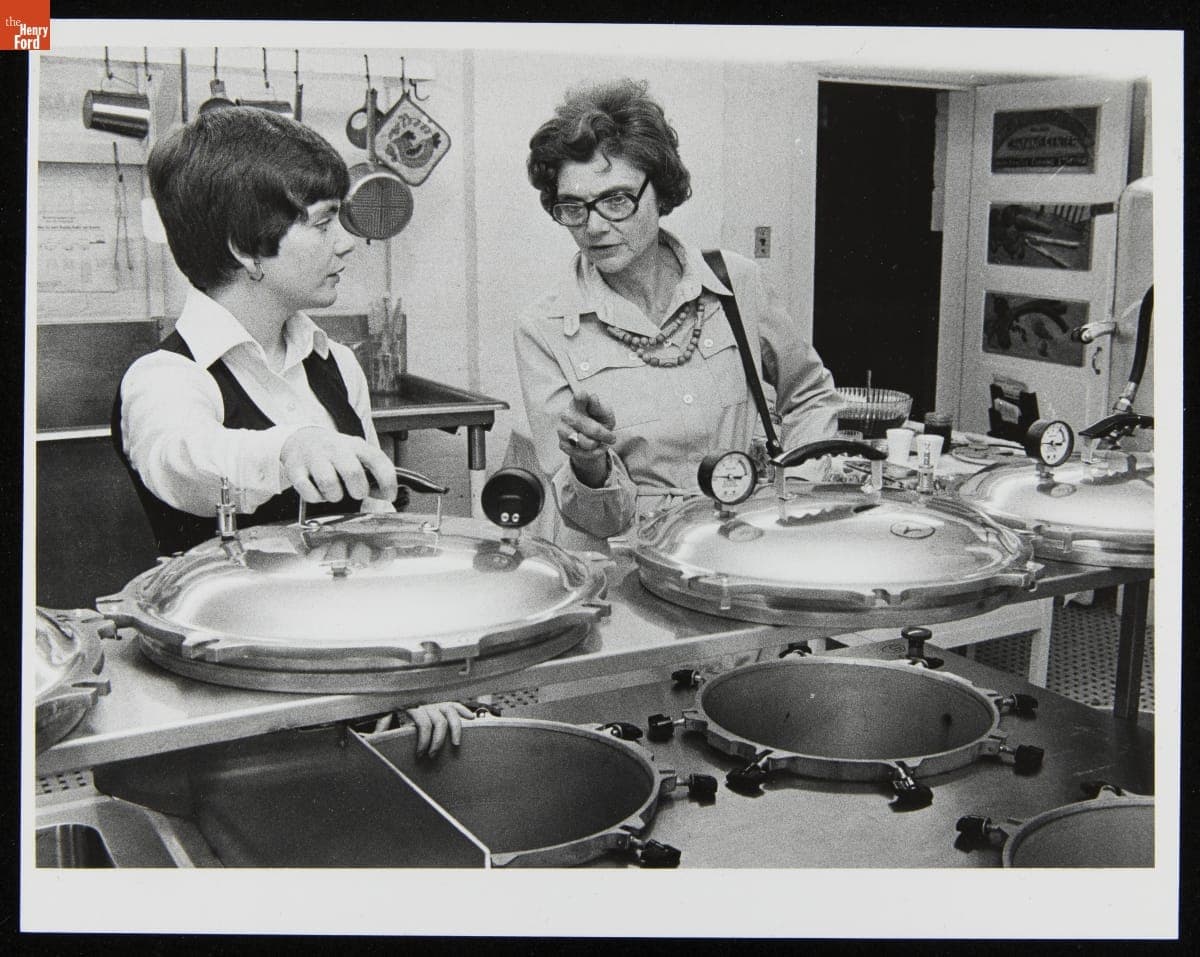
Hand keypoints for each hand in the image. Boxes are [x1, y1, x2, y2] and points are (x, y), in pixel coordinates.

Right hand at [280, 427, 398, 503]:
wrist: (302, 438)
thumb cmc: (335, 453)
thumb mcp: (357, 457)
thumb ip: (373, 477)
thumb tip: (384, 503)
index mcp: (355, 445)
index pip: (377, 460)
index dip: (387, 481)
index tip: (389, 496)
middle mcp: (335, 449)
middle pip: (352, 472)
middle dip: (358, 490)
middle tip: (356, 493)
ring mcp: (314, 457)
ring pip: (329, 483)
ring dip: (335, 496)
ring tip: (335, 493)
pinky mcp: (295, 468)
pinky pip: (308, 491)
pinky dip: (316, 498)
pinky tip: (319, 492)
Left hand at [375, 701, 474, 757]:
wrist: (390, 686)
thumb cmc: (388, 705)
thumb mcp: (382, 715)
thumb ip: (380, 724)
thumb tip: (371, 738)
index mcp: (411, 705)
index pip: (424, 724)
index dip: (424, 741)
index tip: (420, 755)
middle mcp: (425, 702)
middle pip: (439, 722)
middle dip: (437, 741)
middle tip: (433, 755)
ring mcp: (434, 701)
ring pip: (450, 712)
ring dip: (455, 729)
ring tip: (455, 744)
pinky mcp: (440, 701)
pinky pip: (455, 703)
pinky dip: (464, 710)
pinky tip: (470, 719)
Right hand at [558, 390, 616, 486]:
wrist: (594, 440)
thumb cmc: (600, 422)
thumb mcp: (605, 415)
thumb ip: (599, 408)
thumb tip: (593, 397)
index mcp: (579, 403)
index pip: (579, 399)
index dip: (580, 397)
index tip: (581, 394)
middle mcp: (567, 415)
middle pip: (586, 426)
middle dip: (601, 434)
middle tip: (612, 438)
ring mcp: (562, 430)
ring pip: (583, 442)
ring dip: (596, 444)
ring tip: (600, 442)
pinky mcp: (563, 444)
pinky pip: (581, 453)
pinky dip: (592, 453)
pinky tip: (595, 448)